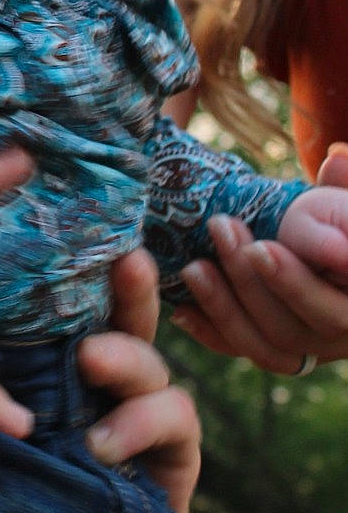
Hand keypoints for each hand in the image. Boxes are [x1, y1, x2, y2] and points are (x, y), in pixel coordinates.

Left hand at [79, 249, 200, 512]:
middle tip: (126, 261)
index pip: (70, 304)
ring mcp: (143, 411)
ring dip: (124, 356)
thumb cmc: (5, 502)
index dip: (76, 265)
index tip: (74, 232)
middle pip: (124, 315)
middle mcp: (105, 378)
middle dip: (131, 284)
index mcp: (54, 362)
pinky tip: (104, 445)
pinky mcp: (176, 454)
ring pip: (149, 362)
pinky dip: (142, 423)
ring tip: (90, 360)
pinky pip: (177, 417)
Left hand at [177, 145, 347, 369]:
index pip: (331, 308)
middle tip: (220, 231)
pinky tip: (182, 311)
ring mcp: (309, 349)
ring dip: (224, 307)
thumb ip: (347, 188)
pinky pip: (244, 351)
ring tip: (193, 267)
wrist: (333, 242)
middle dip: (248, 282)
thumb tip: (336, 160)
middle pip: (292, 328)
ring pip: (264, 345)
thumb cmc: (344, 220)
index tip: (259, 248)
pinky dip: (212, 334)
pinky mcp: (279, 349)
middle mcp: (340, 337)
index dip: (293, 283)